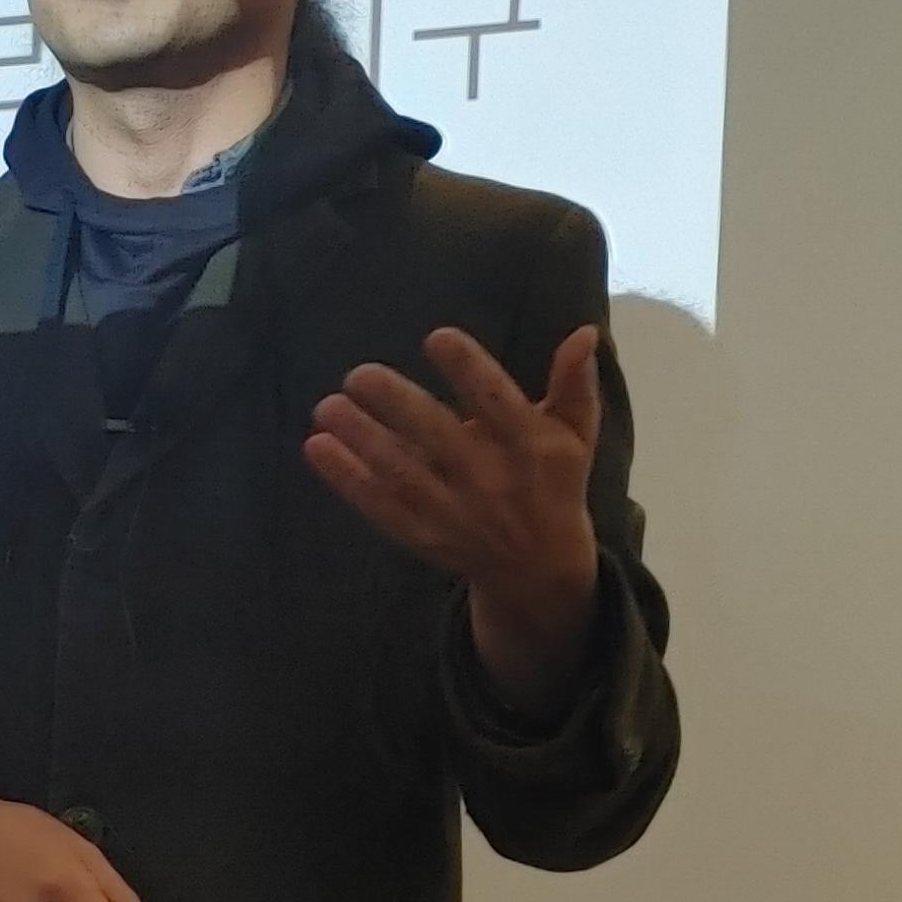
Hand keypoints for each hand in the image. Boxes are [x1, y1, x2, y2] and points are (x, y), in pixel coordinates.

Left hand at [304, 322, 602, 708]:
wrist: (539, 568)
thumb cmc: (554, 483)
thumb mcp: (575, 435)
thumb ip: (574, 385)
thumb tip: (585, 333)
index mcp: (528, 447)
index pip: (496, 403)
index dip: (468, 370)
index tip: (437, 338)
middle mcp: (489, 480)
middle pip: (437, 438)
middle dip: (397, 404)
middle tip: (360, 374)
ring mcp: (453, 512)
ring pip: (401, 473)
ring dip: (360, 440)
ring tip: (327, 406)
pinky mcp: (423, 536)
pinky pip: (379, 507)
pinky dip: (346, 479)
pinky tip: (316, 446)